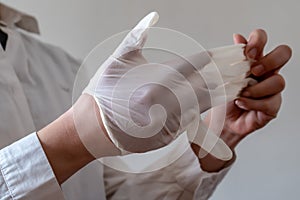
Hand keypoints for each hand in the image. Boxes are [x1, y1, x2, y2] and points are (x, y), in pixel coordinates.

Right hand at [83, 12, 250, 153]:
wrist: (94, 127)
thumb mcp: (118, 59)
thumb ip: (137, 36)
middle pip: (206, 86)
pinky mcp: (169, 135)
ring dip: (219, 94)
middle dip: (225, 77)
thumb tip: (153, 15)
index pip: (192, 65)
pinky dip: (202, 110)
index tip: (222, 54)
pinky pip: (192, 121)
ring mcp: (170, 119)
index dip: (210, 58)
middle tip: (242, 70)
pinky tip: (209, 104)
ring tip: (235, 85)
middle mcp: (168, 100)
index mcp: (157, 78)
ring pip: (203, 105)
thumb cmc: (104, 92)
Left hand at [206, 29, 291, 148]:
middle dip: (269, 61)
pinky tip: (241, 103)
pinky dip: (253, 103)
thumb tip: (238, 36)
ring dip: (257, 88)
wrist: (222, 120)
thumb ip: (232, 57)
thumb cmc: (224, 97)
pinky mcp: (272, 106)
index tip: (247, 53)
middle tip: (253, 71)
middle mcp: (266, 72)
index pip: (262, 39)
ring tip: (241, 94)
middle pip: (283, 54)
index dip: (259, 41)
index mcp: (253, 60)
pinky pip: (270, 102)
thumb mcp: (223, 76)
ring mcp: (271, 89)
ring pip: (278, 81)